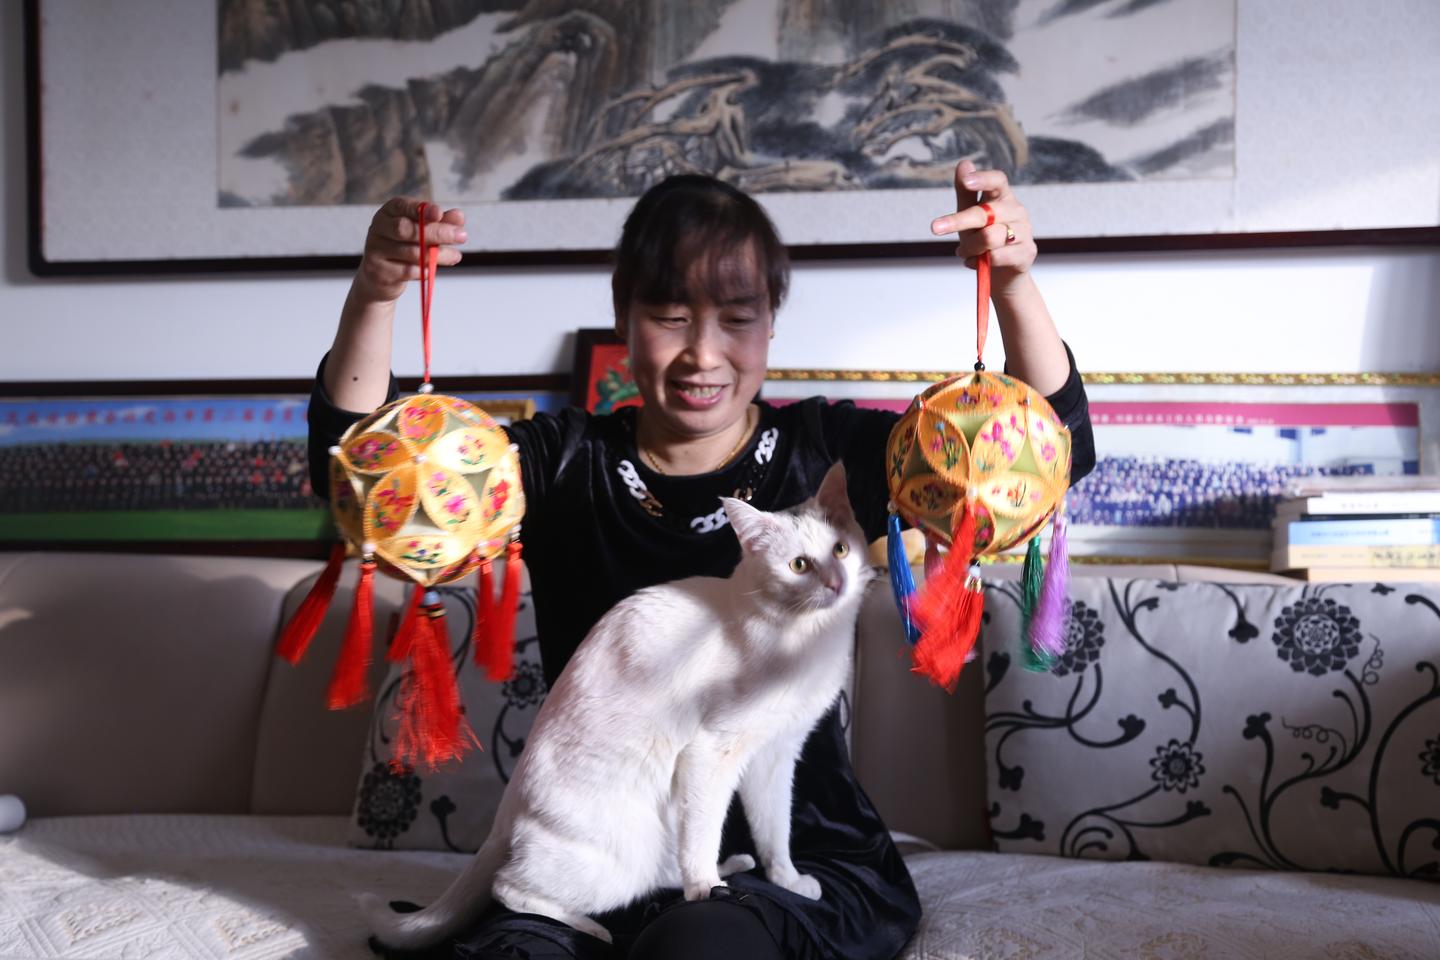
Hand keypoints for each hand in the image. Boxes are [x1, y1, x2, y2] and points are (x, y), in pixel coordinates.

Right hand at [353, 197, 466, 304]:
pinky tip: (432, 269)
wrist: (380, 276)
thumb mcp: (422, 231)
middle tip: (461, 236)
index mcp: (389, 212)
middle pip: (408, 229)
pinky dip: (424, 270)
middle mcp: (378, 228)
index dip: (422, 209)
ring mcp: (376, 250)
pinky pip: (408, 271)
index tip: (439, 213)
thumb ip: (439, 222)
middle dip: (437, 233)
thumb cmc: (403, 247)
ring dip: (438, 255)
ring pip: (411, 252)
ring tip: (455, 256)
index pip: (403, 206)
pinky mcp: (379, 271)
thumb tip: (459, 216)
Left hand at [929, 159, 1036, 292]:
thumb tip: (963, 163)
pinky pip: (996, 256)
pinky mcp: (1026, 252)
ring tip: (965, 252)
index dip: (983, 179)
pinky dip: (978, 262)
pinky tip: (976, 262)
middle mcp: (1016, 211)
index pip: (998, 181)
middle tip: (935, 228)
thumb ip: (965, 191)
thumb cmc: (983, 239)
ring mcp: (1024, 231)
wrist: (1002, 273)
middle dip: (958, 221)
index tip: (966, 181)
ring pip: (989, 237)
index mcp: (1002, 197)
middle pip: (985, 213)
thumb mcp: (970, 214)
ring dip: (970, 247)